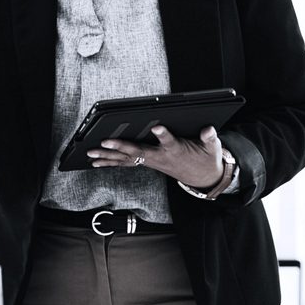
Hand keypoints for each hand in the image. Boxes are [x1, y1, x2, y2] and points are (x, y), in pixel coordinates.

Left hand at [89, 125, 224, 189]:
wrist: (202, 177)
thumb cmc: (205, 159)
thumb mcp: (212, 148)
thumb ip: (210, 138)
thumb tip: (209, 129)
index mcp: (176, 150)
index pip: (170, 141)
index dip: (163, 135)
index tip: (157, 127)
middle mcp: (160, 157)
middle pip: (138, 152)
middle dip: (121, 147)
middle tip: (104, 142)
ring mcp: (151, 162)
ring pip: (127, 159)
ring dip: (108, 156)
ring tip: (91, 154)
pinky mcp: (146, 163)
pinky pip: (125, 163)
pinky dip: (110, 162)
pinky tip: (96, 162)